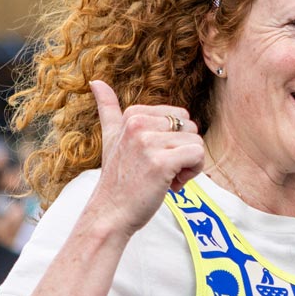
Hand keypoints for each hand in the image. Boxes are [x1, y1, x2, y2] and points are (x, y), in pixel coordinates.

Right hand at [89, 80, 205, 234]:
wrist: (110, 214)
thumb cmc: (118, 180)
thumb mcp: (110, 138)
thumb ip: (107, 108)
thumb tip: (96, 81)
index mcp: (132, 115)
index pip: (179, 116)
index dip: (173, 141)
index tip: (154, 158)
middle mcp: (138, 124)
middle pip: (190, 128)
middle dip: (183, 151)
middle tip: (162, 170)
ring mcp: (148, 143)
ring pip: (196, 142)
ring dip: (189, 165)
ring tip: (166, 178)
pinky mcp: (161, 162)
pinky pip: (198, 155)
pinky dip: (193, 173)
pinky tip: (173, 184)